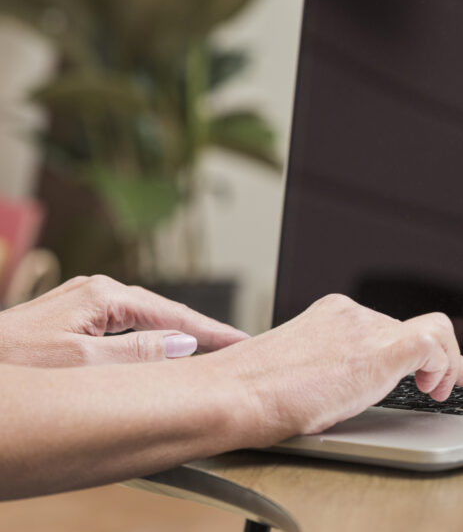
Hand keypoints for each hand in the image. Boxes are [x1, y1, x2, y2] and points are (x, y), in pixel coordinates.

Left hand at [0, 275, 248, 366]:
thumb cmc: (15, 367)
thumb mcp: (81, 364)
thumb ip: (137, 353)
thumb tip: (184, 342)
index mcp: (102, 295)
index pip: (174, 314)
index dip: (212, 331)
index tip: (243, 342)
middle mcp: (94, 291)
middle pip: (162, 310)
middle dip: (199, 328)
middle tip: (236, 346)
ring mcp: (81, 302)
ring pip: (142, 318)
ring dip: (173, 333)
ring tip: (207, 349)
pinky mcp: (70, 318)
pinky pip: (123, 325)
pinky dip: (147, 337)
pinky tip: (158, 349)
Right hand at [222, 294, 462, 438]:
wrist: (233, 394)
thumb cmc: (249, 395)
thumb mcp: (294, 375)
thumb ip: (326, 372)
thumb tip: (344, 391)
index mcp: (331, 316)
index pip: (387, 324)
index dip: (417, 347)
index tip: (433, 365)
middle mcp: (352, 314)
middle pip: (411, 331)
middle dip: (434, 359)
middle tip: (445, 385)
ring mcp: (366, 328)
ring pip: (433, 332)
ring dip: (445, 363)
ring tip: (437, 391)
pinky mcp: (380, 349)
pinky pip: (434, 344)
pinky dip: (446, 366)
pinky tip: (434, 389)